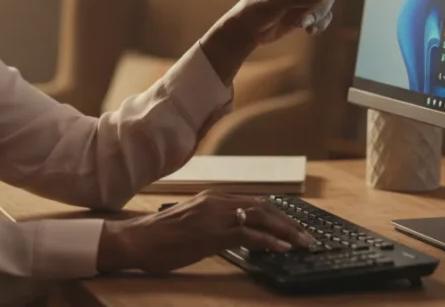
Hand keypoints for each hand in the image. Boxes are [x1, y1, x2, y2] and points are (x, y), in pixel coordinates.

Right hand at [95, 191, 315, 273]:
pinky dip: (269, 240)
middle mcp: (217, 201)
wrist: (138, 240)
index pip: (255, 201)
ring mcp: (215, 216)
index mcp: (214, 197)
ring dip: (286, 231)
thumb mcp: (194, 224)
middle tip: (307, 237)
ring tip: (302, 243)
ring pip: (260, 217)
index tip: (295, 226)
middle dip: (289, 222)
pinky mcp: (212, 233)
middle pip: (264, 206)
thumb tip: (241, 235)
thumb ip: (217, 224)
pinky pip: (248, 234)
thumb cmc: (162, 236)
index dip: (279, 214)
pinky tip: (282, 248)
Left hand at [200, 0, 373, 84]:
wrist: (247, 30)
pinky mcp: (307, 13)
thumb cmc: (255, 10)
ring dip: (319, 16)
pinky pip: (325, 17)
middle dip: (322, 5)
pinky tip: (308, 31)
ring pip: (329, 5)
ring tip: (302, 25)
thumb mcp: (274, 2)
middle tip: (305, 19)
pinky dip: (319, 24)